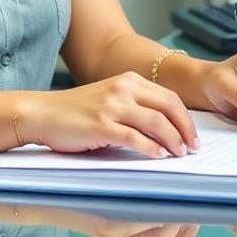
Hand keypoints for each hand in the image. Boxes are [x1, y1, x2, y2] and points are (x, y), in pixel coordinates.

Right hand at [24, 71, 199, 158]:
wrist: (42, 113)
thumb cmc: (75, 111)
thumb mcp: (109, 98)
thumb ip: (134, 106)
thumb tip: (165, 128)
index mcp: (128, 80)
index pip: (169, 97)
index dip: (186, 118)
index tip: (193, 135)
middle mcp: (123, 88)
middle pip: (168, 107)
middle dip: (185, 129)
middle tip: (193, 147)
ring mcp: (112, 105)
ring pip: (156, 122)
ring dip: (173, 140)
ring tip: (179, 154)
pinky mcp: (101, 124)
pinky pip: (135, 137)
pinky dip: (151, 148)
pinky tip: (159, 156)